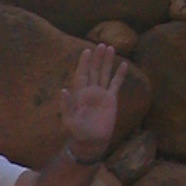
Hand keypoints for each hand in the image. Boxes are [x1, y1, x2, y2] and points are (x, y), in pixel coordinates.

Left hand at [59, 45, 127, 159]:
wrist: (92, 141)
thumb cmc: (78, 132)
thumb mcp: (69, 120)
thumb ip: (66, 105)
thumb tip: (63, 90)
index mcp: (80, 93)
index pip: (82, 74)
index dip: (84, 63)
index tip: (87, 51)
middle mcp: (91, 91)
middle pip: (94, 70)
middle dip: (97, 58)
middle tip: (102, 45)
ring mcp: (102, 94)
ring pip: (105, 74)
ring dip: (108, 62)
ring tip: (111, 48)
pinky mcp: (111, 99)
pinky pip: (116, 84)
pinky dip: (120, 75)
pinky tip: (123, 65)